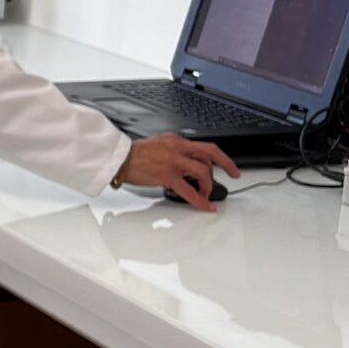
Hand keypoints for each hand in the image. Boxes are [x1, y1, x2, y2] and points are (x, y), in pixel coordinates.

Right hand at [115, 133, 240, 207]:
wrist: (119, 158)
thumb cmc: (134, 154)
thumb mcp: (158, 145)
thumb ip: (174, 151)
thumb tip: (184, 162)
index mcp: (177, 141)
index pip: (205, 148)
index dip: (220, 158)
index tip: (228, 166)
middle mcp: (178, 149)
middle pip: (209, 156)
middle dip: (224, 167)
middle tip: (230, 177)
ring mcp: (174, 162)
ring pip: (202, 172)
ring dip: (208, 185)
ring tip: (205, 194)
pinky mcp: (167, 176)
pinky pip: (189, 190)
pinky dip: (200, 201)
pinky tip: (205, 206)